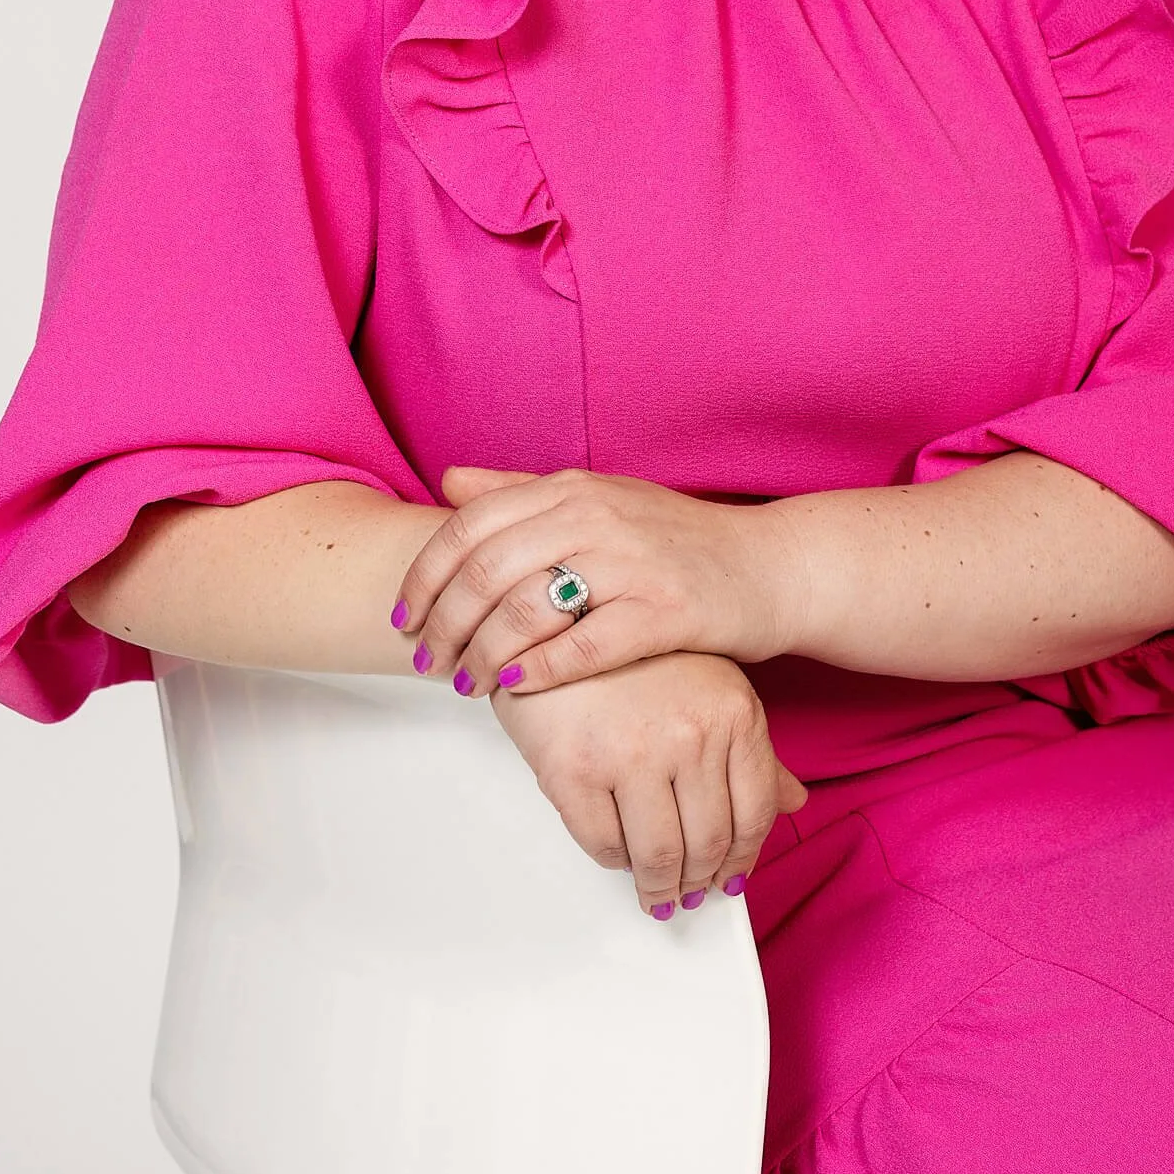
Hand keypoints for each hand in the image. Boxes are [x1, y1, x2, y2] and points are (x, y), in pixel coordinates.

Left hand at [392, 464, 799, 694]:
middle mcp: (596, 515)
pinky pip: (582, 648)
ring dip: (481, 655)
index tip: (404, 617)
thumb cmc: (675, 541)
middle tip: (426, 662)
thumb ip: (523, 491)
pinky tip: (516, 691)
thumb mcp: (599, 498)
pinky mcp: (664, 612)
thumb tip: (451, 482)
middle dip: (442, 624)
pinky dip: (538, 673)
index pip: (470, 525)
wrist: (769, 566)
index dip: (424, 575)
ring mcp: (631, 562)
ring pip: (525, 610)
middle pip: (487, 570)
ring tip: (464, 684)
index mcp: (572, 488)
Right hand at [491, 651, 807, 917]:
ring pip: (658, 855)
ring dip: (660, 884)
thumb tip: (794, 802)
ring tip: (657, 889)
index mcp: (733, 713)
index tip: (730, 878)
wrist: (555, 617)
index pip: (755, 813)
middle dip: (699, 880)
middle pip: (709, 843)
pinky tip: (620, 851)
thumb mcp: (711, 686)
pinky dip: (616, 860)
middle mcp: (688, 734)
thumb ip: (753, 750)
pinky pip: (605, 844)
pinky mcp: (573, 769)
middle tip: (688, 892)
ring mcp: (630, 753)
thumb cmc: (634, 651)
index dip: (743, 859)